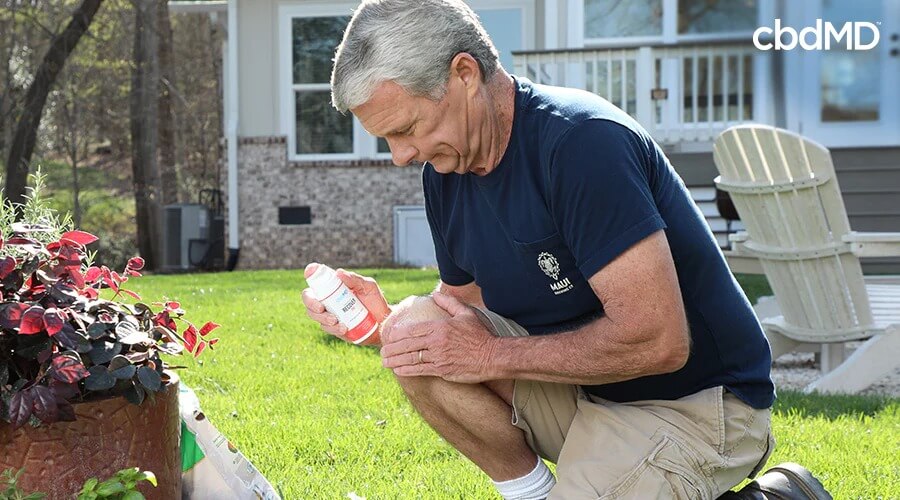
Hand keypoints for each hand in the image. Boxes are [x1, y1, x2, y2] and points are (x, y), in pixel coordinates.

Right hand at [301, 263, 390, 344]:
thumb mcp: (368, 286)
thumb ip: (355, 279)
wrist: (383, 322)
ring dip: (322, 318)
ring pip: (314, 315)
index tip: (309, 272)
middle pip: (308, 298)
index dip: (311, 274)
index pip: (318, 279)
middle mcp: (328, 299)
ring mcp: (329, 313)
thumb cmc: (375, 301)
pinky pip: (326, 328)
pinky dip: (333, 328)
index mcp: (335, 286)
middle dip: (311, 303)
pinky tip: (343, 328)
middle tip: (321, 308)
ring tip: (335, 320)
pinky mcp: (333, 327)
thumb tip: (339, 273)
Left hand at [380, 292, 497, 382]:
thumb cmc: (480, 335)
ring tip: (384, 362)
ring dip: (395, 361)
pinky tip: (398, 371)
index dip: (398, 334)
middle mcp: (437, 342)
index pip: (413, 329)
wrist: (493, 356)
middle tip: (381, 351)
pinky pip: (421, 370)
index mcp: (440, 326)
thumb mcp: (466, 314)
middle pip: (408, 344)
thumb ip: (449, 303)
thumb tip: (435, 295)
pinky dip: (407, 370)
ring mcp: (439, 357)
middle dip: (392, 348)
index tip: (389, 335)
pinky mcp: (443, 370)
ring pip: (411, 358)